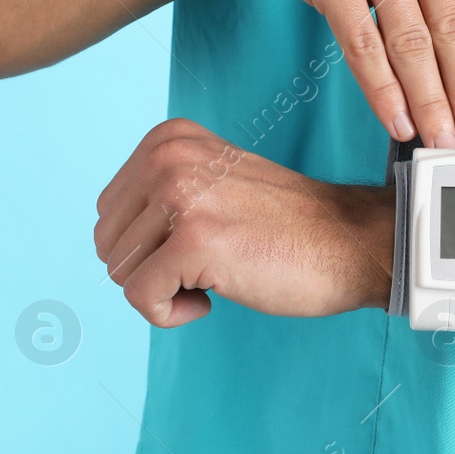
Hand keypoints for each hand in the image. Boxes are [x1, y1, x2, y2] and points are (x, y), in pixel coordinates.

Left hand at [93, 119, 394, 326]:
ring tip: (215, 274)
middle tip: (207, 262)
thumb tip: (105, 240)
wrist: (349, 242)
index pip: (108, 212)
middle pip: (107, 243)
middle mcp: (168, 157)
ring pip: (120, 273)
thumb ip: (158, 194)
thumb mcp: (209, 182)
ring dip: (164, 291)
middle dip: (150, 269)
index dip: (147, 246)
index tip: (200, 241)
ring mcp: (181, 196)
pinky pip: (141, 299)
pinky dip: (171, 314)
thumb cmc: (282, 227)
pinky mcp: (195, 240)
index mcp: (167, 139)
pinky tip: (213, 298)